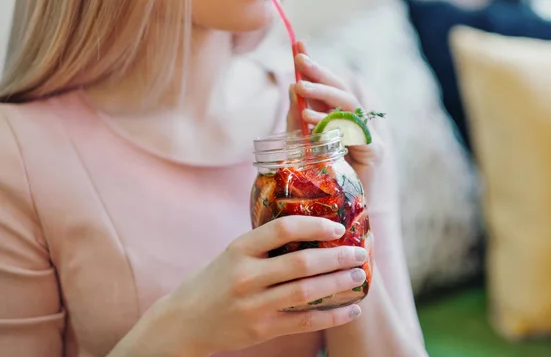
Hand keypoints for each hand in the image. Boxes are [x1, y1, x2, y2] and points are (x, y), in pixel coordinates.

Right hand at [111, 217, 367, 356]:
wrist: (184, 320)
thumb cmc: (214, 280)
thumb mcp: (232, 253)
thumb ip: (264, 244)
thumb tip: (312, 229)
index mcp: (239, 249)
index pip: (282, 229)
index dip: (314, 225)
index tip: (337, 227)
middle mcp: (246, 276)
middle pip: (300, 263)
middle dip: (336, 257)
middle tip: (360, 252)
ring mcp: (254, 305)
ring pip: (306, 292)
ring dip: (338, 284)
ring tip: (359, 276)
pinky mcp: (262, 330)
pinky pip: (305, 322)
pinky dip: (333, 317)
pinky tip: (352, 310)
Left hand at [287, 42, 382, 189]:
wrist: (337, 216)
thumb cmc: (320, 182)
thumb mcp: (302, 145)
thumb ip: (299, 120)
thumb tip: (292, 88)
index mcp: (342, 120)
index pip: (329, 88)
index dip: (316, 67)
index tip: (299, 46)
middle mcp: (358, 124)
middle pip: (342, 91)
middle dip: (320, 73)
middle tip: (299, 61)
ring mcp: (368, 137)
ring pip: (349, 106)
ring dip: (323, 95)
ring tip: (298, 88)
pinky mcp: (374, 153)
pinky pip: (354, 132)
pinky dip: (332, 124)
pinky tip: (310, 120)